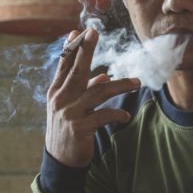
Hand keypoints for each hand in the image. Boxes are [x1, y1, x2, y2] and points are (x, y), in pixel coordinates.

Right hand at [46, 28, 139, 167]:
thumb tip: (103, 76)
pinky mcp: (80, 128)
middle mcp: (60, 100)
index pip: (63, 66)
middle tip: (94, 32)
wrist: (60, 160)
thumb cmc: (67, 129)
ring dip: (120, 85)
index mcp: (56, 92)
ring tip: (136, 82)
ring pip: (98, 92)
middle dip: (85, 50)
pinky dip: (117, 114)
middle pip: (76, 70)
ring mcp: (69, 113)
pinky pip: (103, 115)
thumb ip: (85, 91)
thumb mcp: (71, 108)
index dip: (71, 48)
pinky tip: (125, 116)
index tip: (78, 31)